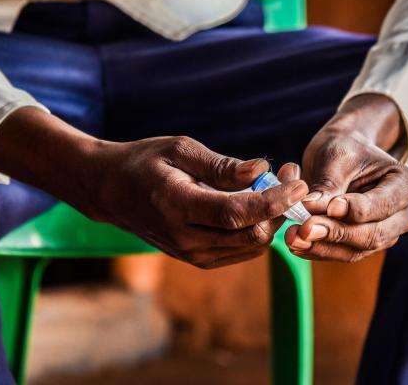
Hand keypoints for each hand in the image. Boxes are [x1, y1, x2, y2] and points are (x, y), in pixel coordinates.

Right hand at [83, 136, 307, 267]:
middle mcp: (185, 239)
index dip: (273, 200)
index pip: (237, 213)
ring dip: (271, 220)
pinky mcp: (196, 258)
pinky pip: (239, 250)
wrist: (109, 190)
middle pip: (251, 235)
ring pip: (250, 247)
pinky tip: (258, 204)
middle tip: (289, 176)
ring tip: (277, 186)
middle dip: (279, 209)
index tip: (298, 181)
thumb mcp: (179, 149)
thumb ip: (221, 165)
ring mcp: (190, 254)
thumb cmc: (143, 161)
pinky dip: (256, 229)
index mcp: (177, 206)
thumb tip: (261, 170)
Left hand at [286, 95, 407, 261]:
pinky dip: (318, 250)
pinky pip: (342, 254)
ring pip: (356, 250)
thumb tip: (310, 209)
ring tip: (293, 239)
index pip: (383, 205)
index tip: (330, 206)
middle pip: (373, 234)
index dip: (357, 210)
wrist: (340, 156)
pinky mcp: (362, 245)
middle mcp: (402, 215)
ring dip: (322, 247)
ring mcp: (385, 234)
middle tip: (305, 228)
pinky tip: (296, 245)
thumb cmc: (343, 149)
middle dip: (336, 233)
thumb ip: (328, 184)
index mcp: (405, 185)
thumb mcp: (337, 157)